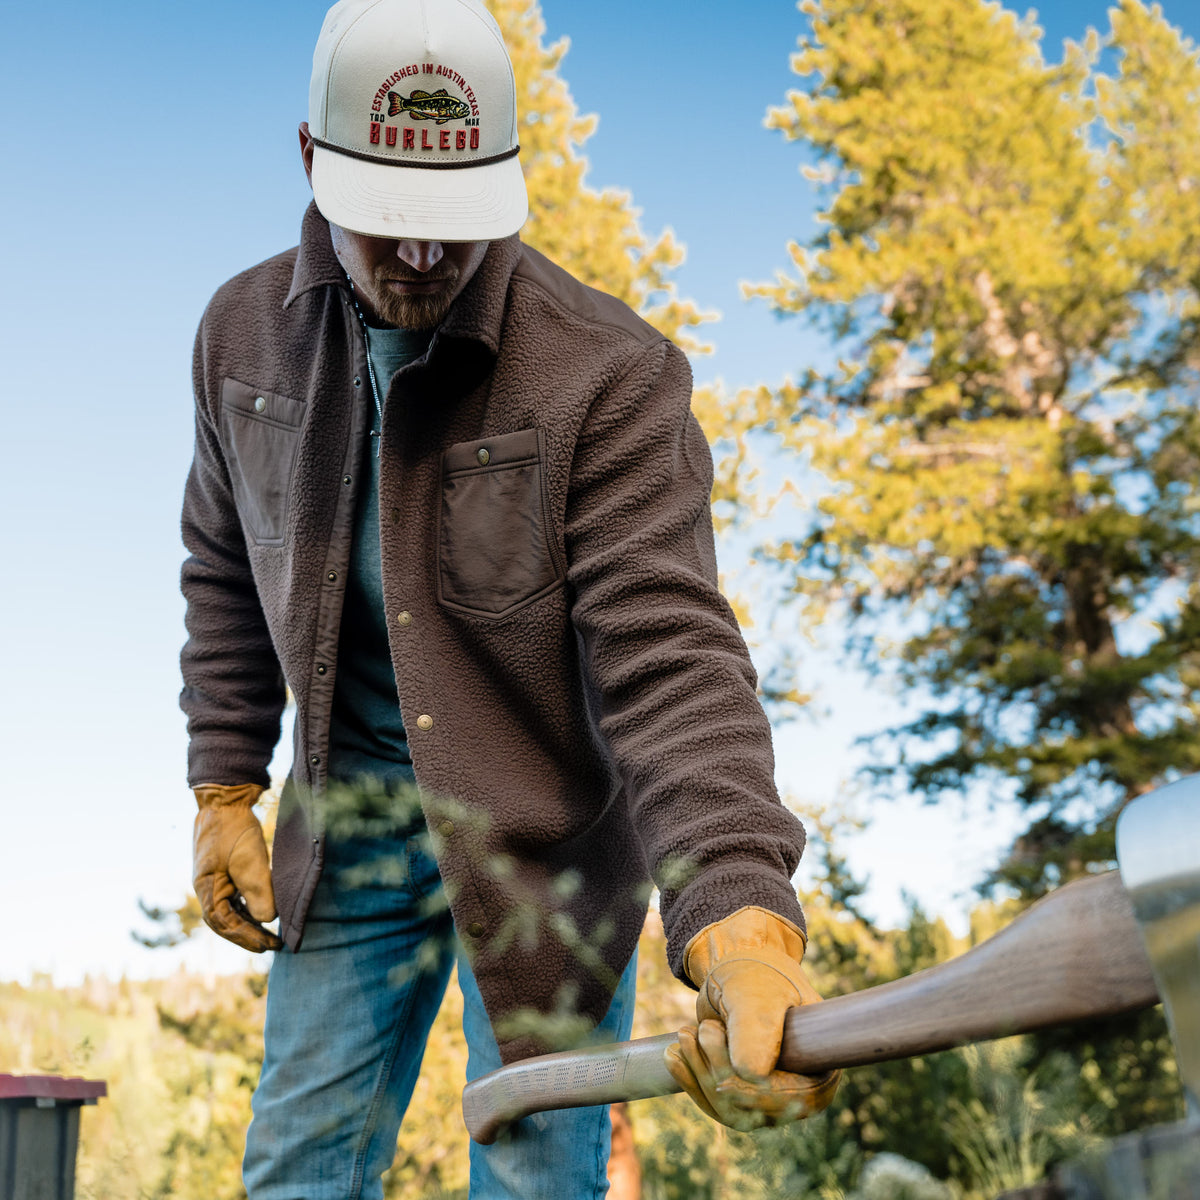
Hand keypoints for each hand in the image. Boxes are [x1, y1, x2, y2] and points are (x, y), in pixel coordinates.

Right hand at [192, 783, 281, 952]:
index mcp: (205, 888)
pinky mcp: (222, 870)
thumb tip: (267, 920)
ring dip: (247, 924)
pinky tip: (260, 913)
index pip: (224, 923)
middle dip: (248, 935)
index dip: (247, 937)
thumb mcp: (251, 861)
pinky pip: (232, 898)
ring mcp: (212, 879)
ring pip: (228, 911)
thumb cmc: (235, 829)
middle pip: (224, 921)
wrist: (225, 799)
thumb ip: (258, 892)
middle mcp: (205, 887)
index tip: (268, 945)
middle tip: (272, 945)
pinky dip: (245, 909)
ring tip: (268, 935)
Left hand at [663, 906, 839, 1128]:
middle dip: (719, 1073)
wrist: (739, 969)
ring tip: (687, 1032)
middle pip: (754, 1109)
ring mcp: (765, 1096)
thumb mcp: (759, 993)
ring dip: (700, 1072)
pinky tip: (673, 1055)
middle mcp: (796, 1091)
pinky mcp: (738, 1093)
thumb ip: (757, 1028)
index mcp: (819, 1069)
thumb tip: (751, 1075)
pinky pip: (711, 1102)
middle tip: (703, 1030)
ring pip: (727, 1108)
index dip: (757, 1097)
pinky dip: (689, 1079)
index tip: (724, 1081)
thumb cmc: (759, 976)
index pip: (792, 1101)